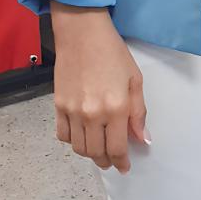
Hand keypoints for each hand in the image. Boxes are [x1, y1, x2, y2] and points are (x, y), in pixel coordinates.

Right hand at [51, 4, 148, 172]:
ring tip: (99, 147)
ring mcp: (73, 111)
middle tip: (113, 158)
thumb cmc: (112, 51)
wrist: (82, 33)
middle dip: (107, 160)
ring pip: (80, 148)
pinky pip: (63, 136)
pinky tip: (82, 133)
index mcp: (116, 107)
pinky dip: (73, 141)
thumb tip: (142, 138)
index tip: (125, 166)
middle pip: (97, 153)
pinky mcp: (59, 106)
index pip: (118, 148)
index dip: (122, 161)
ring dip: (90, 153)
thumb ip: (138, 111)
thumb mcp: (134, 78)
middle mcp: (93, 114)